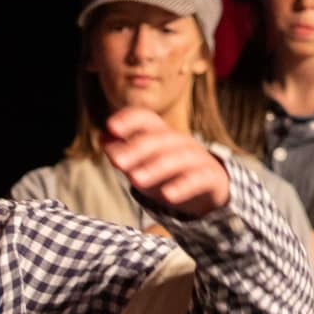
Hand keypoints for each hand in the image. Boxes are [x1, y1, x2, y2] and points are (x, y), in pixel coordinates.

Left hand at [101, 106, 231, 216]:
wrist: (210, 188)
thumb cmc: (170, 173)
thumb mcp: (143, 164)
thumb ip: (123, 153)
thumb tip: (102, 138)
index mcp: (161, 134)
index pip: (146, 118)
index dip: (129, 119)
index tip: (111, 127)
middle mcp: (180, 141)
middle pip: (159, 139)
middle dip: (136, 149)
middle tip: (117, 162)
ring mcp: (197, 158)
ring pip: (177, 159)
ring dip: (155, 168)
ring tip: (135, 180)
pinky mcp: (210, 177)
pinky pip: (198, 179)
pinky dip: (183, 186)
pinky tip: (168, 196)